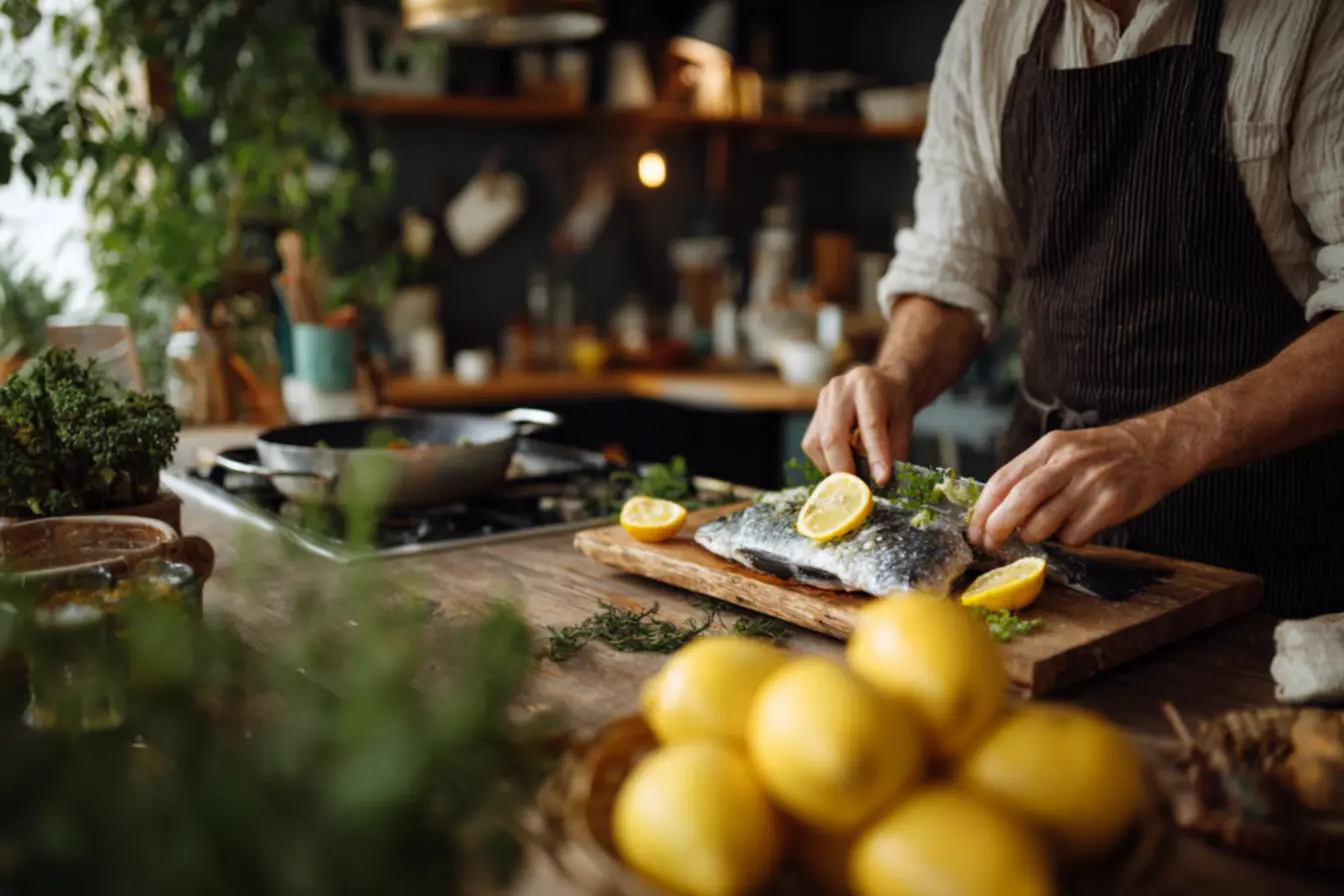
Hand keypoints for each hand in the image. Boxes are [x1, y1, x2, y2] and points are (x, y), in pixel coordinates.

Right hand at [802, 366, 915, 483]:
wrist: (882, 384)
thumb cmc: (894, 404)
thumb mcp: (904, 424)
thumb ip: (895, 451)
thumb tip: (882, 482)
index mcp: (867, 385)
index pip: (870, 425)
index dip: (875, 455)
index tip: (881, 480)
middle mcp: (839, 389)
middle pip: (833, 436)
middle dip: (844, 469)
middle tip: (857, 490)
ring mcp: (822, 400)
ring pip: (817, 444)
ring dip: (833, 467)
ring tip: (852, 476)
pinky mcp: (814, 413)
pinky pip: (812, 444)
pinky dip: (826, 460)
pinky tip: (842, 463)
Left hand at [967, 418, 1198, 549]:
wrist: (1156, 447)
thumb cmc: (1101, 456)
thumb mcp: (1063, 451)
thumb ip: (1032, 474)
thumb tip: (996, 510)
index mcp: (1049, 447)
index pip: (1003, 479)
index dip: (984, 509)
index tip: (975, 531)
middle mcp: (1068, 461)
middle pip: (1019, 499)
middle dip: (997, 527)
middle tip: (990, 544)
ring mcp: (1090, 482)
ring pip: (1044, 523)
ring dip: (1034, 536)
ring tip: (1042, 532)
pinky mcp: (1112, 503)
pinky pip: (1075, 535)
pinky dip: (1068, 540)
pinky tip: (1077, 529)